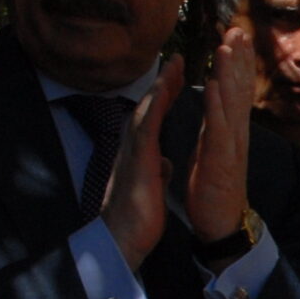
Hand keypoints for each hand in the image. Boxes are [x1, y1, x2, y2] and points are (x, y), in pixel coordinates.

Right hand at [101, 57, 185, 269]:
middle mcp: (133, 146)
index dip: (165, 96)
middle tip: (174, 59)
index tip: (176, 78)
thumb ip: (157, 170)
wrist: (122, 239)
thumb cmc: (137, 218)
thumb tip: (163, 163)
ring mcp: (133, 150)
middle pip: (149, 106)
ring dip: (159, 86)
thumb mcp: (152, 187)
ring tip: (172, 64)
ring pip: (146, 109)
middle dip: (162, 82)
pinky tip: (164, 88)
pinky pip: (147, 125)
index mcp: (141, 153)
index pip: (154, 118)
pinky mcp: (137, 159)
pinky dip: (156, 105)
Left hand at [186, 27, 256, 242]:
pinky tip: (214, 85)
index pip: (234, 90)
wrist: (221, 224)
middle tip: (238, 29)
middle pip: (239, 89)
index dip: (236, 62)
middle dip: (239, 58)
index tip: (235, 35)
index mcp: (229, 130)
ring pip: (232, 102)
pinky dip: (217, 105)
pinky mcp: (221, 160)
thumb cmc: (214, 188)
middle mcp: (235, 133)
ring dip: (230, 72)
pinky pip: (219, 128)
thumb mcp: (212, 150)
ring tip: (228, 46)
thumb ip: (214, 125)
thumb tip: (214, 105)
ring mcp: (231, 145)